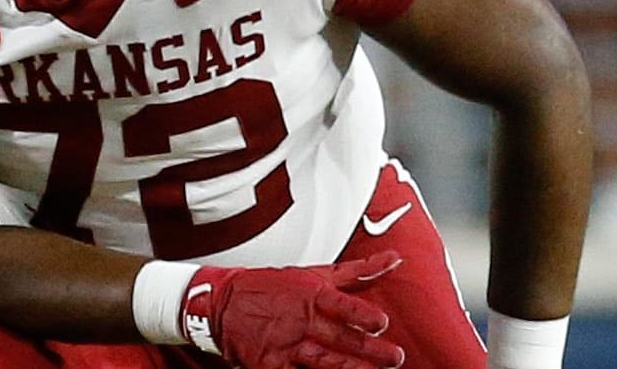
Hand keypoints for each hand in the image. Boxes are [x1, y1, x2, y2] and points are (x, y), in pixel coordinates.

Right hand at [179, 251, 405, 368]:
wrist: (222, 302)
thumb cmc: (271, 287)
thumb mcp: (314, 273)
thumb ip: (357, 272)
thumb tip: (393, 259)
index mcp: (312, 296)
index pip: (342, 306)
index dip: (362, 316)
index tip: (381, 323)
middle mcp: (302, 322)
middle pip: (341, 340)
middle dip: (370, 352)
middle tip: (394, 358)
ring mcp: (286, 347)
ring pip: (324, 363)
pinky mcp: (271, 366)